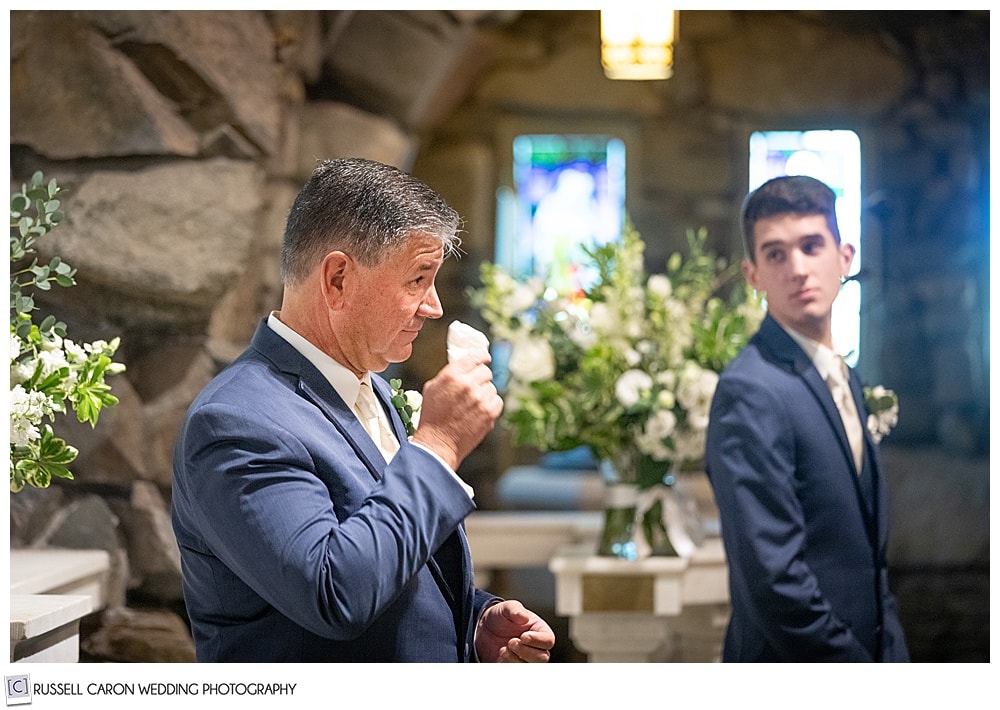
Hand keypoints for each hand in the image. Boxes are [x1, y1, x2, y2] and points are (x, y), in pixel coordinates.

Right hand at [410, 354, 502, 470]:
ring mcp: (480, 398)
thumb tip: (463, 366)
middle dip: (481, 379)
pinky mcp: (489, 412)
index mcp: (452, 376)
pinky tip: (479, 412)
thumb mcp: (432, 388)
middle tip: (475, 388)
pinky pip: (497, 401)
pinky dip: (491, 405)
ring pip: (491, 387)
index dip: (482, 357)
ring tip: (472, 406)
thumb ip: (449, 375)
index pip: (475, 356)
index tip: (485, 359)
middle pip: (486, 372)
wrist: (438, 443)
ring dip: (485, 394)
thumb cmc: (432, 418)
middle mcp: (467, 384)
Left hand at [474, 600, 554, 662]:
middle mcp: (536, 647)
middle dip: (525, 651)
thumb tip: (523, 616)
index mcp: (539, 631)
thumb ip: (515, 610)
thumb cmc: (500, 617)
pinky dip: (507, 664)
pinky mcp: (514, 666)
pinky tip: (500, 655)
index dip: (538, 641)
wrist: (484, 630)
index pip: (548, 640)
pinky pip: (515, 671)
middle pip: (543, 658)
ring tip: (504, 648)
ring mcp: (525, 659)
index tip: (523, 636)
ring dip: (515, 659)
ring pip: (529, 667)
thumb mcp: (506, 608)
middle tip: (511, 642)